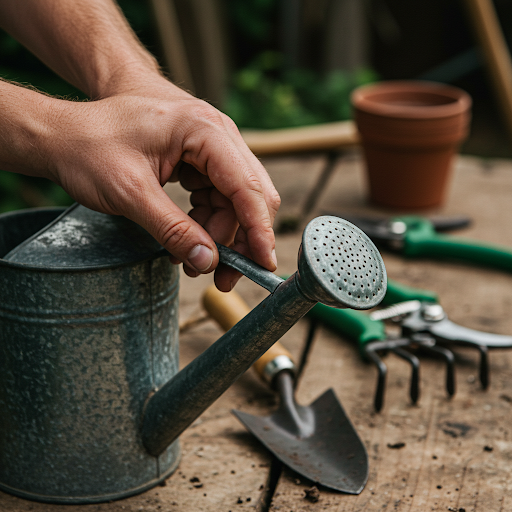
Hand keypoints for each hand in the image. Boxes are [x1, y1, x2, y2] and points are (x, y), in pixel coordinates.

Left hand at [42, 76, 280, 290]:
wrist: (64, 133)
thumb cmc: (90, 149)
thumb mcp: (130, 193)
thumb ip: (173, 229)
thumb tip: (209, 262)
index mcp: (202, 129)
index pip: (246, 186)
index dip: (258, 230)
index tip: (262, 265)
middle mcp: (214, 133)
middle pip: (248, 194)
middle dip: (240, 239)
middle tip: (224, 278)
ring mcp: (207, 146)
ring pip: (233, 201)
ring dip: (218, 236)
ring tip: (188, 262)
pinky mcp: (197, 160)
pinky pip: (215, 197)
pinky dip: (204, 223)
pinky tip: (184, 240)